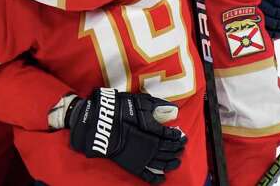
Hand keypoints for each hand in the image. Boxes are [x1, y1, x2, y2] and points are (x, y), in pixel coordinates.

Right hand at [66, 88, 185, 182]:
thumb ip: (155, 104)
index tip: (181, 136)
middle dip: (177, 149)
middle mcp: (150, 146)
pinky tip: (162, 178)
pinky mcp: (133, 165)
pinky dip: (156, 178)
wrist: (98, 124)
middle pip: (169, 150)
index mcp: (152, 131)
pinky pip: (147, 175)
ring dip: (171, 163)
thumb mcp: (138, 102)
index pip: (170, 136)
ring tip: (176, 162)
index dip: (177, 137)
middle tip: (181, 147)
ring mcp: (142, 157)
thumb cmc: (117, 110)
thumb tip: (171, 107)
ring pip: (162, 163)